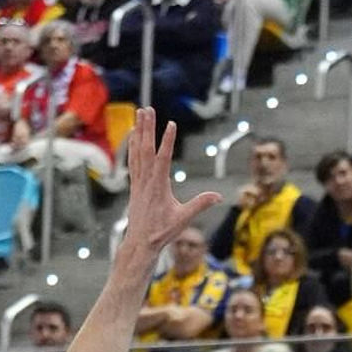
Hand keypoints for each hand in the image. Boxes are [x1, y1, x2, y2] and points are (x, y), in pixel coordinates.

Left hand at [125, 106, 218, 257]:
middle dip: (148, 128)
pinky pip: (133, 160)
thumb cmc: (162, 232)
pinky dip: (132, 145)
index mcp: (158, 186)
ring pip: (137, 151)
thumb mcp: (183, 219)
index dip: (167, 141)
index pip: (163, 158)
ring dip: (139, 131)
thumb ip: (200, 205)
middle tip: (148, 109)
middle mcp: (146, 180)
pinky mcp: (134, 184)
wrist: (140, 242)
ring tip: (140, 113)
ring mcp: (138, 181)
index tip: (171, 124)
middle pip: (146, 149)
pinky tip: (133, 134)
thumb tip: (218, 196)